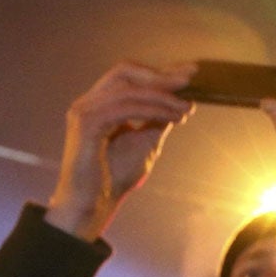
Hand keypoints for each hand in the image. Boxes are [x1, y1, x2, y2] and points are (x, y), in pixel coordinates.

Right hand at [44, 62, 194, 242]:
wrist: (93, 205)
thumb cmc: (115, 177)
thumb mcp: (146, 141)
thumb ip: (157, 119)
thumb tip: (181, 100)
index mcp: (99, 104)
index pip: (130, 76)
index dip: (161, 71)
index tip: (191, 71)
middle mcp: (88, 103)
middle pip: (125, 71)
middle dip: (160, 75)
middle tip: (189, 82)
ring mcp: (84, 111)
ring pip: (129, 89)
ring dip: (163, 97)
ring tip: (185, 109)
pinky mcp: (87, 125)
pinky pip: (126, 108)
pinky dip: (153, 109)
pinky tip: (173, 117)